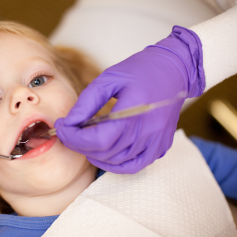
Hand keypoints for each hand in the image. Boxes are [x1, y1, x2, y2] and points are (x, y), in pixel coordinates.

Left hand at [55, 26, 203, 173]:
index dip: (74, 138)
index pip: (98, 139)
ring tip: (84, 139)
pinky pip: (134, 166)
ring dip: (94, 154)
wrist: (175, 70)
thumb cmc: (141, 70)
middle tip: (68, 131)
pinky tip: (104, 152)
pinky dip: (115, 164)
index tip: (61, 127)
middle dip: (79, 144)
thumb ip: (87, 103)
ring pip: (116, 161)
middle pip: (105, 152)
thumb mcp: (109, 78)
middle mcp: (147, 132)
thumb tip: (68, 123)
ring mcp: (156, 142)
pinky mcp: (160, 147)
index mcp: (134, 113)